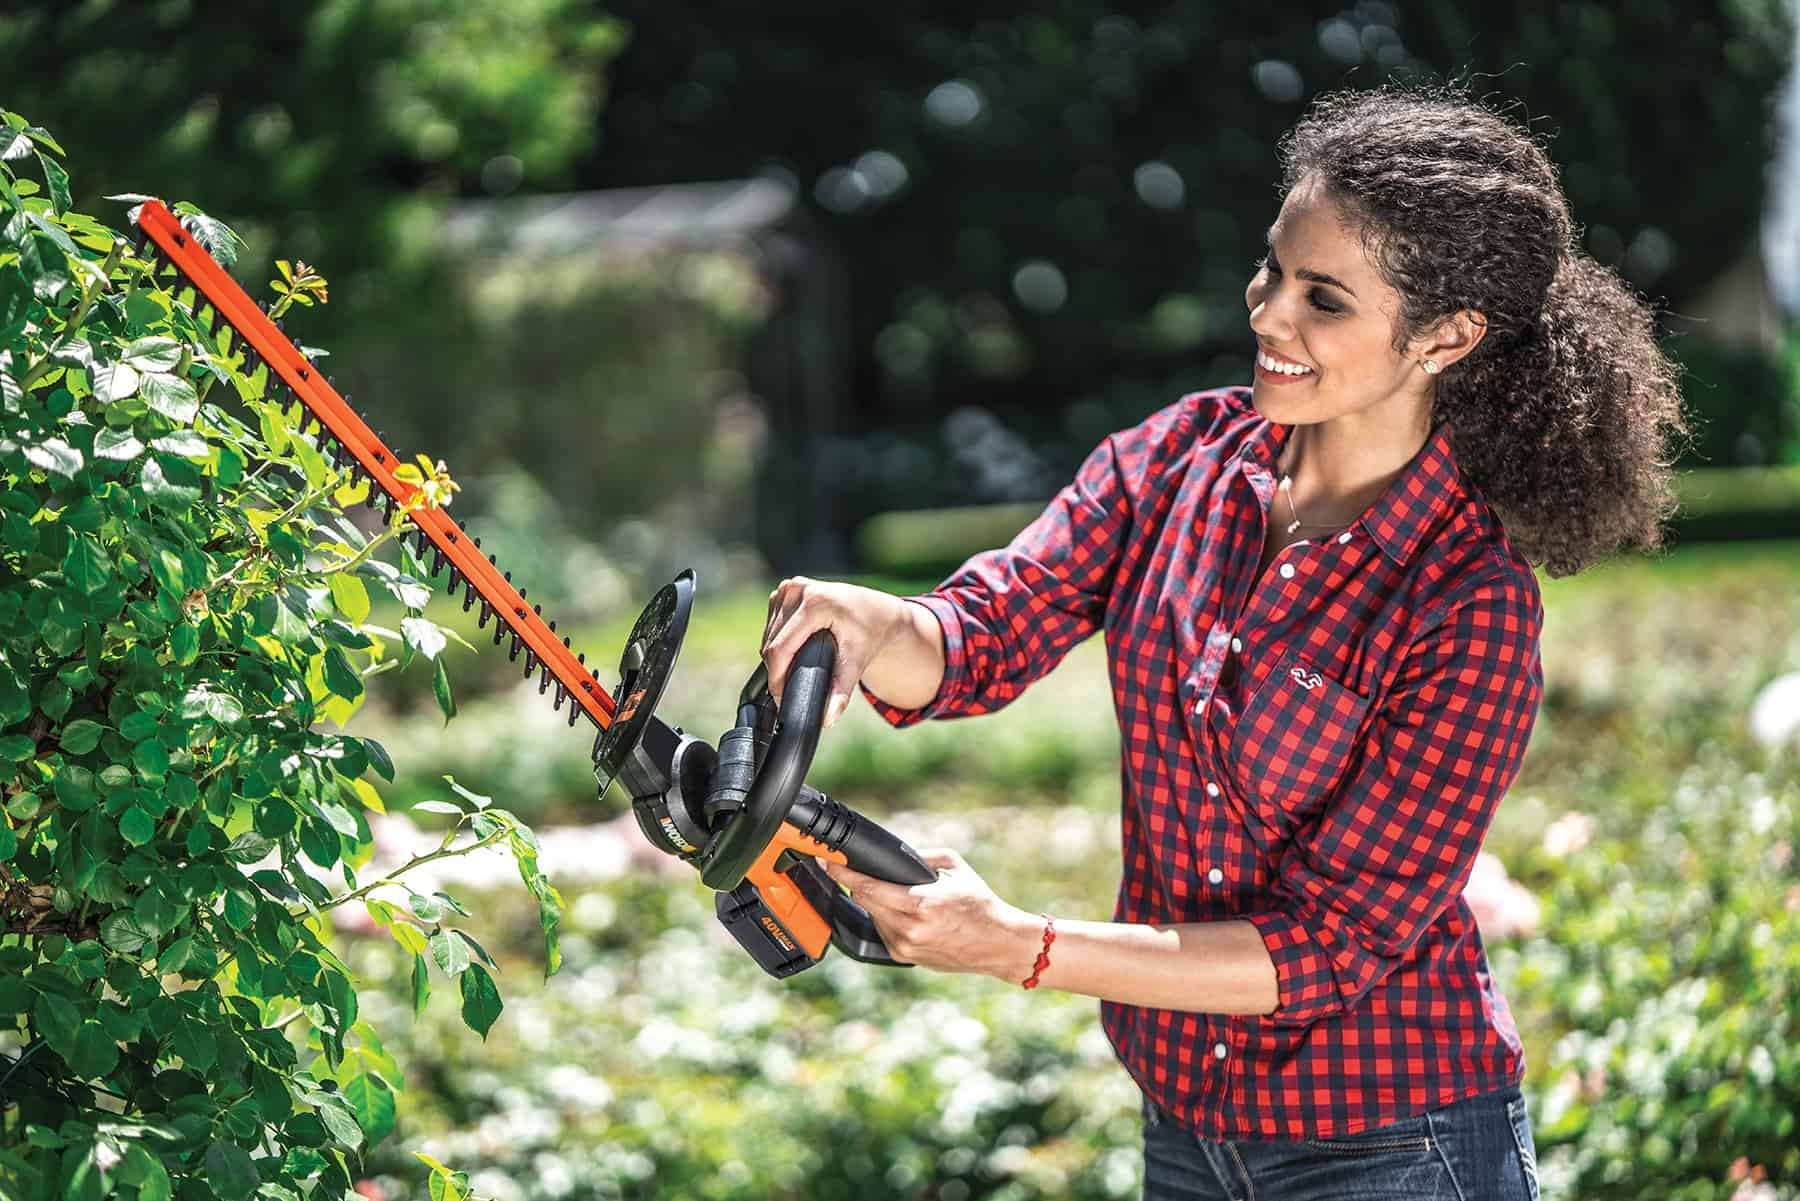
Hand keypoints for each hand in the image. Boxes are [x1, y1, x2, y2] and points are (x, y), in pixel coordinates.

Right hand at [762, 576, 908, 727]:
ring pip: (767, 634)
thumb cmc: (869, 634)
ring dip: (776, 657)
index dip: (778, 677)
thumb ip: (841, 691)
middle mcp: (798, 589)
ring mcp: (789, 587)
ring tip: (799, 669)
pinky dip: (779, 641)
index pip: (780, 648)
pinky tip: (798, 648)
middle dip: (778, 671)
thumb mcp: (857, 662)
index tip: (784, 698)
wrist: (876, 611)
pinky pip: (771, 624)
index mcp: (815, 603)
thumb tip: (827, 718)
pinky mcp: (785, 589)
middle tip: (793, 689)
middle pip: (770, 643)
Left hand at [821, 848, 1037, 979]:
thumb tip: (889, 855)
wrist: (998, 943)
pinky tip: (903, 911)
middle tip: (844, 867)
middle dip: (854, 883)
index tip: (827, 861)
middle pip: (864, 901)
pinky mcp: (905, 957)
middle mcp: (910, 929)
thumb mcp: (955, 866)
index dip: (843, 873)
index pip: (868, 888)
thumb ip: (919, 856)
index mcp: (921, 904)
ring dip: (873, 901)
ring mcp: (906, 947)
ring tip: (895, 892)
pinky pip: (883, 931)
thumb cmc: (980, 904)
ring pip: (872, 916)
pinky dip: (886, 918)